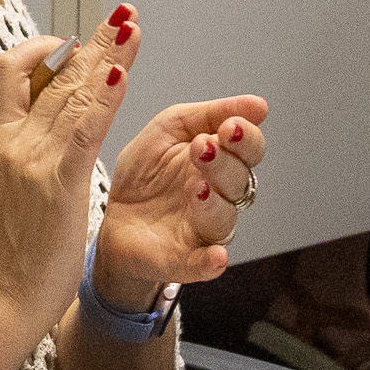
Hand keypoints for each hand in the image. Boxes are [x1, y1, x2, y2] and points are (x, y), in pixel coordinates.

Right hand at [0, 12, 136, 328]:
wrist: (2, 301)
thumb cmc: (11, 254)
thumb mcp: (7, 189)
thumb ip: (23, 152)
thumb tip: (43, 123)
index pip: (7, 74)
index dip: (41, 50)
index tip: (70, 45)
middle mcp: (8, 142)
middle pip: (48, 74)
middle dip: (89, 42)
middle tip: (120, 17)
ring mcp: (31, 159)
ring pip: (72, 92)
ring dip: (106, 55)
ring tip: (131, 28)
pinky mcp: (59, 181)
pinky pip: (85, 127)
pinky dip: (104, 95)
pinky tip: (121, 72)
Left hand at [95, 88, 262, 312]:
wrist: (110, 215)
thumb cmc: (145, 173)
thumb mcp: (169, 128)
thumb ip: (209, 113)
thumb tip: (258, 104)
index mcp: (219, 162)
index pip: (249, 150)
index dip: (246, 138)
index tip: (230, 126)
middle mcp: (218, 197)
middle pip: (239, 182)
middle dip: (225, 163)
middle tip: (204, 148)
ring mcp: (201, 230)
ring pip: (223, 219)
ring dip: (214, 203)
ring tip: (197, 186)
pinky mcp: (181, 259)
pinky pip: (203, 265)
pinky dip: (210, 263)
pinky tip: (215, 256)